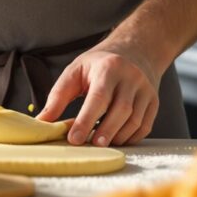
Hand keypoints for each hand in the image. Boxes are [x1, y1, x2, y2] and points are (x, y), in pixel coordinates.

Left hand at [37, 43, 162, 146]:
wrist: (133, 51)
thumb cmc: (98, 64)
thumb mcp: (75, 71)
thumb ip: (58, 96)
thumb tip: (43, 122)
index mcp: (108, 68)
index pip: (98, 97)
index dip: (86, 120)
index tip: (75, 138)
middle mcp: (131, 78)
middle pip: (121, 110)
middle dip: (105, 131)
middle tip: (91, 146)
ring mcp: (146, 90)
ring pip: (135, 120)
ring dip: (118, 136)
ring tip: (101, 143)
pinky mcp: (154, 101)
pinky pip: (145, 126)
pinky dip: (131, 137)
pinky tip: (116, 140)